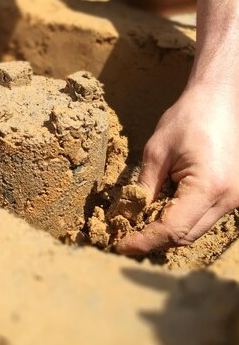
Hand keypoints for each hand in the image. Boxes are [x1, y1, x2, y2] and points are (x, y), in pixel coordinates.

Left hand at [116, 84, 238, 254]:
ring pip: (194, 231)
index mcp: (209, 187)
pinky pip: (203, 218)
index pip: (172, 229)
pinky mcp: (234, 196)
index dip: (143, 240)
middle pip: (184, 236)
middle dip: (152, 239)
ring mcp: (235, 200)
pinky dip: (180, 219)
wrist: (219, 99)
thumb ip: (143, 188)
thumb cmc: (188, 118)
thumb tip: (127, 217)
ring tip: (138, 223)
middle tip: (122, 235)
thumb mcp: (156, 152)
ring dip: (166, 231)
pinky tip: (160, 210)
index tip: (118, 244)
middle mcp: (228, 200)